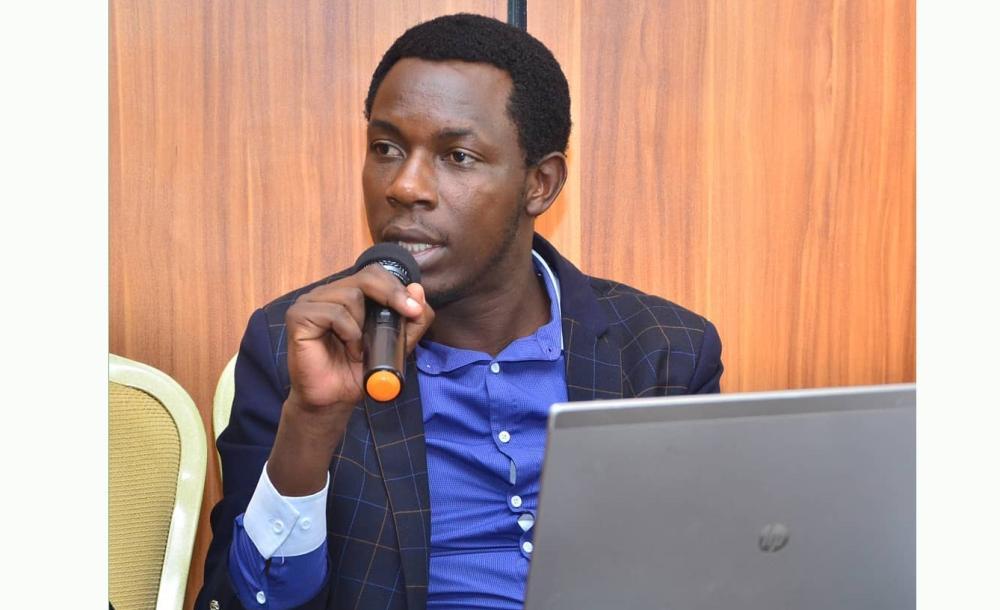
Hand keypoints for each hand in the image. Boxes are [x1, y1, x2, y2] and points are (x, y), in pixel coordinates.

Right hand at [284, 265, 434, 412]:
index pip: (374, 274)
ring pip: (351, 295)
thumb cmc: (356, 371)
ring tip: (359, 348)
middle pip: (366, 277)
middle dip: (391, 294)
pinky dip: (348, 332)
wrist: (334, 399)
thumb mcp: (395, 346)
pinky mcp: (298, 316)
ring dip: (363, 325)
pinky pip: (334, 313)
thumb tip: (417, 289)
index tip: (414, 308)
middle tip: (406, 312)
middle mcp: (328, 293)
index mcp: (348, 294)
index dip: (396, 287)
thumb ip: (411, 321)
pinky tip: (349, 348)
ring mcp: (310, 302)